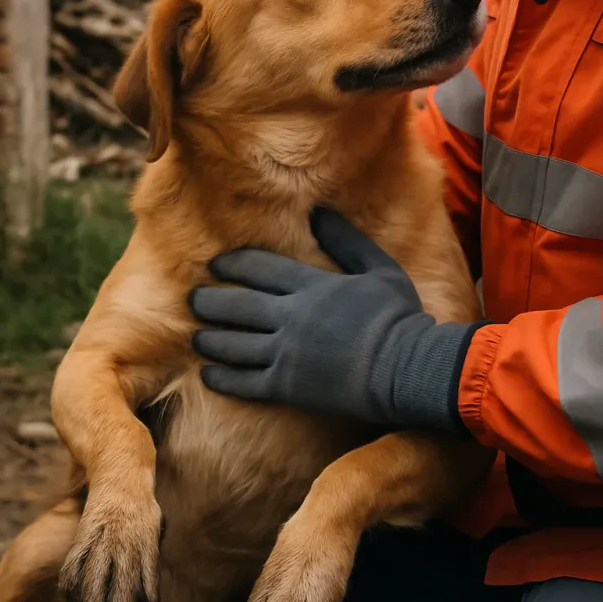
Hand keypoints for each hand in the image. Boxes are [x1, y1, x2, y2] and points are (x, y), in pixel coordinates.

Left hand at [189, 208, 482, 431]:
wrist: (407, 369)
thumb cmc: (397, 316)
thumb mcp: (379, 267)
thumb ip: (346, 241)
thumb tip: (319, 214)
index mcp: (311, 286)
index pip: (259, 269)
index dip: (233, 265)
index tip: (216, 265)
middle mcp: (291, 317)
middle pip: (237, 306)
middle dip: (210, 301)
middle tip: (195, 299)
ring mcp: (286, 354)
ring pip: (234, 344)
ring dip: (210, 339)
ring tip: (197, 336)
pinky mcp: (288, 387)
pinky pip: (246, 382)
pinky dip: (223, 378)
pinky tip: (208, 374)